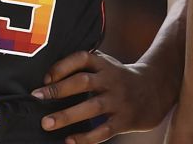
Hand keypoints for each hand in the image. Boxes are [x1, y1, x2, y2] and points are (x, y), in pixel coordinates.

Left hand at [31, 50, 175, 143]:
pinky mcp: (125, 120)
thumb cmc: (119, 78)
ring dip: (67, 115)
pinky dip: (86, 137)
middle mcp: (111, 80)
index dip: (62, 66)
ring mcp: (119, 100)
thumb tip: (46, 75)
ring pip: (92, 107)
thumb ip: (83, 66)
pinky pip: (104, 130)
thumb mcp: (106, 64)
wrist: (156, 90)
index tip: (45, 78)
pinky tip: (69, 141)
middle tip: (36, 97)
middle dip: (59, 90)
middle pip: (84, 81)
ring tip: (46, 123)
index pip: (82, 58)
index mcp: (104, 64)